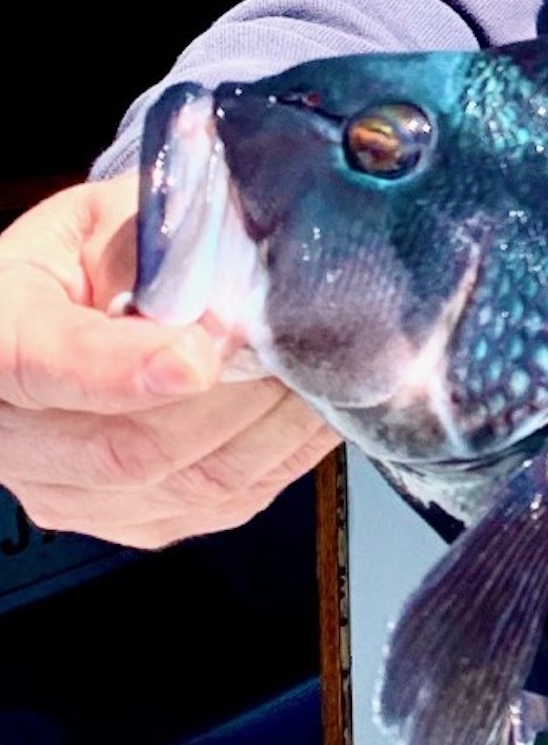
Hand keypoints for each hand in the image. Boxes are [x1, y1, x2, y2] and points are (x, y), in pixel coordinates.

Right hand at [0, 175, 337, 548]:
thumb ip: (153, 243)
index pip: (48, 363)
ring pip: (189, 484)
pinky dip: (283, 459)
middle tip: (305, 348)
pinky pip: (221, 507)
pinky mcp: (129, 522)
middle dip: (242, 397)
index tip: (197, 357)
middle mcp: (18, 436)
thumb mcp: (95, 222)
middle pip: (136, 446)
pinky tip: (310, 415)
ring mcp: (72, 492)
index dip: (128, 368)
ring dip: (275, 430)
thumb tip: (233, 279)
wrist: (44, 322)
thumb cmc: (72, 267)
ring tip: (320, 375)